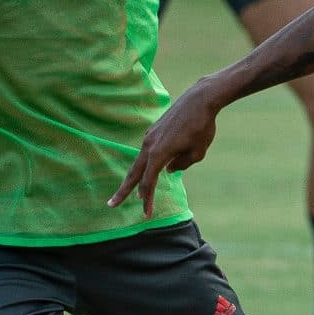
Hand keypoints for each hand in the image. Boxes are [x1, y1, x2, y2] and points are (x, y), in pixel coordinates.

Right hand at [110, 84, 220, 217]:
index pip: (148, 182)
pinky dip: (146, 164)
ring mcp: (150, 136)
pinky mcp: (154, 131)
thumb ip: (182, 164)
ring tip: (128, 191)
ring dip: (135, 177)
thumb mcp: (197, 152)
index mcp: (159, 153)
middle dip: (124, 190)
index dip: (146, 199)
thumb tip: (169, 170)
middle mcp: (150, 145)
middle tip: (111, 205)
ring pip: (139, 162)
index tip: (146, 214)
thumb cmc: (202, 127)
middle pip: (134, 173)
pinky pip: (148, 151)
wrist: (199, 100)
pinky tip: (150, 170)